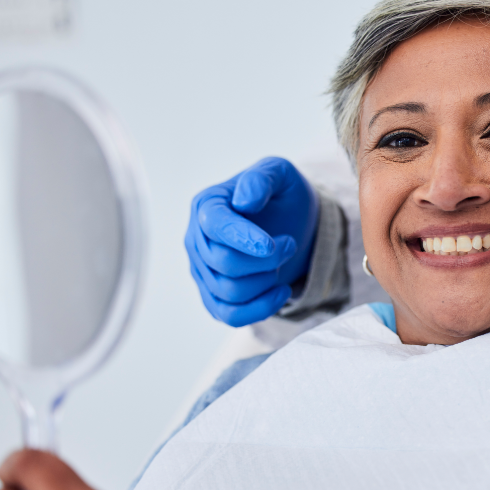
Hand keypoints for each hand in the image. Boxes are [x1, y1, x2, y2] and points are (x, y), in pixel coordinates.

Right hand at [185, 156, 319, 325]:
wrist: (293, 224)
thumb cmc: (283, 196)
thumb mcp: (280, 173)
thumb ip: (262, 178)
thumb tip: (243, 201)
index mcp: (206, 204)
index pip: (214, 225)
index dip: (242, 237)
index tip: (271, 245)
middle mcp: (196, 239)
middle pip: (222, 262)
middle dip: (265, 259)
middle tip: (289, 244)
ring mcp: (202, 271)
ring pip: (228, 291)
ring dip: (266, 280)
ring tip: (284, 261)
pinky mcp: (214, 297)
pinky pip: (230, 316)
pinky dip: (260, 309)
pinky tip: (282, 291)